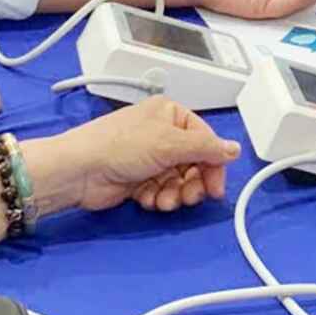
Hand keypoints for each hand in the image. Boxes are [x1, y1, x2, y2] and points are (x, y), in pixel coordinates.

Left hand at [31, 97, 239, 214]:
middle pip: (194, 164)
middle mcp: (161, 133)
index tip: (216, 188)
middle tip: (189, 198)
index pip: (205, 140)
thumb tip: (235, 149)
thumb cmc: (120, 146)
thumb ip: (205, 148)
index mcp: (170, 114)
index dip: (213, 165)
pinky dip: (158, 198)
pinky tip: (147, 199)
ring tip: (163, 200)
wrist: (80, 171)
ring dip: (175, 194)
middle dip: (192, 184)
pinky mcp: (138, 179)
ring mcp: (149, 157)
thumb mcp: (168, 143)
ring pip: (179, 181)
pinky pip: (162, 191)